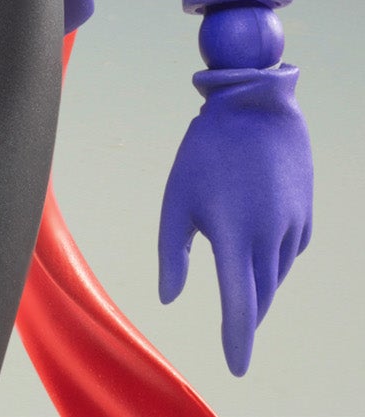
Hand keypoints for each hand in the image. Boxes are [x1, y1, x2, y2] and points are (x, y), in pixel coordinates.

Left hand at [157, 65, 312, 374]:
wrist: (257, 106)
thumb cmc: (206, 152)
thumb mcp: (176, 197)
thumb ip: (171, 252)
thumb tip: (168, 298)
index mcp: (233, 236)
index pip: (239, 306)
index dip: (237, 341)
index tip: (236, 367)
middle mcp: (268, 238)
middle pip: (260, 296)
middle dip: (247, 315)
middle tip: (236, 328)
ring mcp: (291, 228)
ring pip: (276, 276)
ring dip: (260, 287)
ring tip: (244, 280)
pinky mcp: (305, 216)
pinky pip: (290, 254)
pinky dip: (275, 261)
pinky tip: (262, 246)